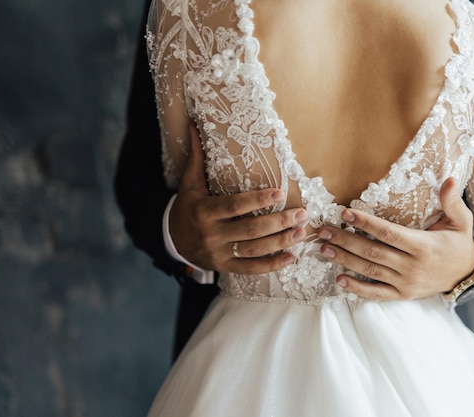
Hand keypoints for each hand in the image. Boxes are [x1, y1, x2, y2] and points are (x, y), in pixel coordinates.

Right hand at [169, 123, 307, 273]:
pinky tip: (290, 258)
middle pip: (249, 230)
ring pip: (253, 250)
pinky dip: (271, 266)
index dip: (257, 201)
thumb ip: (196, 156)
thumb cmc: (187, 207)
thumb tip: (194, 124)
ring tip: (300, 232)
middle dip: (278, 223)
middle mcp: (211, 235)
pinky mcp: (225, 267)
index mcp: (204, 211)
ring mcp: (219, 254)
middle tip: (301, 214)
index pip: (234, 206)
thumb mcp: (189, 183)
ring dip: (280, 242)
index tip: (279, 193)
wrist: (172, 240)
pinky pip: (250, 269)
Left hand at [317, 177, 473, 300]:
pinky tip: (339, 280)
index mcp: (423, 246)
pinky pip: (376, 293)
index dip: (366, 223)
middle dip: (346, 240)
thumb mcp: (461, 220)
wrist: (466, 274)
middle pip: (373, 251)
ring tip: (324, 249)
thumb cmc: (458, 243)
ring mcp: (406, 283)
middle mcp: (412, 266)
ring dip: (345, 260)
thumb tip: (449, 179)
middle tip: (323, 231)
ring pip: (370, 271)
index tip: (345, 213)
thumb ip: (452, 201)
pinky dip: (357, 288)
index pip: (388, 233)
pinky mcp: (402, 294)